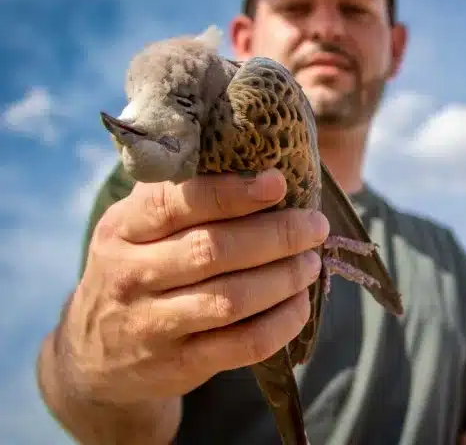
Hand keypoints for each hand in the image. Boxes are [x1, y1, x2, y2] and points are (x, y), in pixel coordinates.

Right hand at [54, 168, 327, 404]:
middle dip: (276, 235)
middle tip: (315, 226)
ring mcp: (153, 325)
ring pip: (231, 300)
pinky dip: (281, 323)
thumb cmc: (135, 271)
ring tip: (311, 263)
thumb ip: (177, 194)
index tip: (278, 182)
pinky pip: (243, 345)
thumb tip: (252, 156)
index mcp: (122, 229)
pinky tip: (299, 304)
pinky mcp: (180, 364)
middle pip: (212, 251)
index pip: (175, 203)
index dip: (231, 192)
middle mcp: (131, 275)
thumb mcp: (133, 229)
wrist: (94, 359)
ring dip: (283, 279)